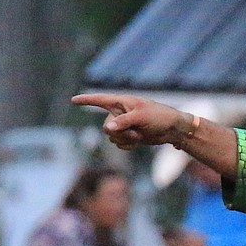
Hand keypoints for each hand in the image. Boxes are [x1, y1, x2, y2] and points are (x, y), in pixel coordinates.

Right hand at [72, 93, 190, 149]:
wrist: (172, 129)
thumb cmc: (159, 117)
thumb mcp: (141, 118)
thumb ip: (123, 122)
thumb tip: (107, 129)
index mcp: (121, 102)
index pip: (99, 100)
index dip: (86, 100)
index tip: (73, 100)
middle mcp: (119, 113)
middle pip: (106, 127)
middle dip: (119, 133)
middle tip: (136, 131)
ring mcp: (123, 126)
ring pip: (112, 137)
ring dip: (125, 140)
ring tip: (140, 135)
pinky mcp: (128, 136)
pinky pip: (119, 144)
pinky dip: (128, 145)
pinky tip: (139, 142)